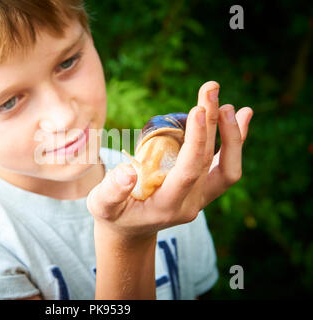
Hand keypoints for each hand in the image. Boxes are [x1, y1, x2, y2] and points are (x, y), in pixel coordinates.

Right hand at [87, 81, 252, 239]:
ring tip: (228, 102)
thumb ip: (112, 191)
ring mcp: (202, 197)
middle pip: (209, 161)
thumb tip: (127, 171)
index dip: (197, 141)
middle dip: (211, 123)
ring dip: (230, 132)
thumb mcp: (102, 205)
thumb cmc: (114, 215)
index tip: (199, 109)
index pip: (189, 172)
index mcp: (167, 206)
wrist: (131, 230)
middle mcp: (192, 203)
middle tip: (210, 88)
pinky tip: (242, 116)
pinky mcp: (204, 189)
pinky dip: (235, 141)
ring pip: (226, 165)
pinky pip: (226, 166)